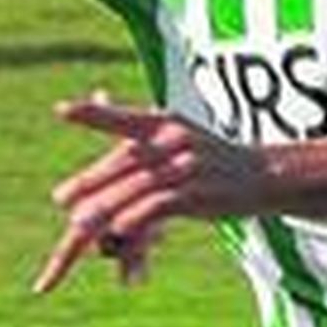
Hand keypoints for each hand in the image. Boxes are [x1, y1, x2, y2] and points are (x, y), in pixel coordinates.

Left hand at [32, 93, 262, 293]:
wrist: (266, 174)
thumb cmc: (212, 154)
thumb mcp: (179, 131)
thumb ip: (139, 126)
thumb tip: (99, 96)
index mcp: (164, 121)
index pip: (124, 118)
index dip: (94, 113)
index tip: (62, 110)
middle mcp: (174, 139)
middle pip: (124, 162)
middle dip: (90, 181)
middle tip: (60, 199)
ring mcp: (187, 166)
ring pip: (137, 188)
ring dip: (106, 207)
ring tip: (79, 223)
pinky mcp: (198, 194)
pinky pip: (161, 206)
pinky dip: (138, 217)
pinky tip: (119, 229)